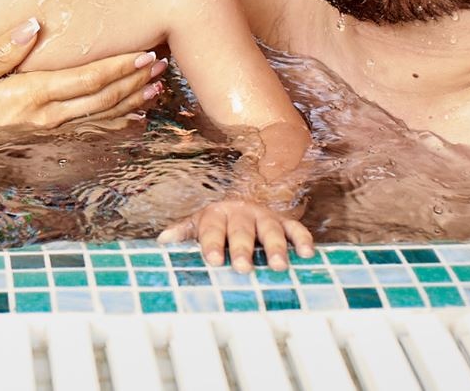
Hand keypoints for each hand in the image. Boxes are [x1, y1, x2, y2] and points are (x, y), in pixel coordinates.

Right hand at [0, 17, 166, 132]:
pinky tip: (135, 121)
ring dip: (133, 103)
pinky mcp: (50, 153)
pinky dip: (119, 129)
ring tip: (157, 88)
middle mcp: (48, 119)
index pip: (87, 79)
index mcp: (31, 95)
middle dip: (135, 81)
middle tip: (161, 66)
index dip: (119, 66)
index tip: (144, 54)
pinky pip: (93, 140)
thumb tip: (32, 26)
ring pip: (104, 120)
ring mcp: (51, 139)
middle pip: (104, 98)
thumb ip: (2, 52)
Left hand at [159, 199, 314, 272]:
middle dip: (242, 249)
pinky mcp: (285, 222)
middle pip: (241, 231)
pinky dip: (302, 240)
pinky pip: (296, 228)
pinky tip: (307, 254)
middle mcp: (241, 213)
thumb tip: (162, 241)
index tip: (214, 261)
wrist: (244, 202)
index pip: (212, 229)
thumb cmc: (217, 224)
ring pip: (270, 230)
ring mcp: (264, 216)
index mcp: (216, 214)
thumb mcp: (198, 225)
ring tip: (279, 267)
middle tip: (243, 268)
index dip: (213, 244)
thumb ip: (183, 232)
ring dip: (275, 247)